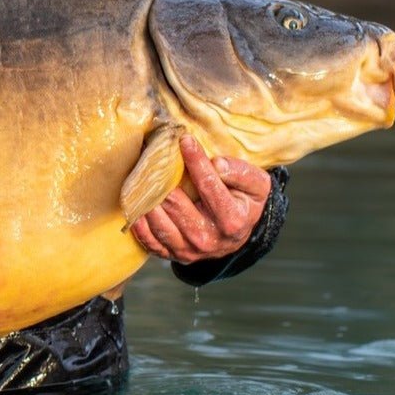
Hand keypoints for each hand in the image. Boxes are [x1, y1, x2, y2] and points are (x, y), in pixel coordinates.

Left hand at [129, 135, 269, 263]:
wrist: (238, 234)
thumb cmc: (245, 203)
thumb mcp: (257, 186)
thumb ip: (241, 173)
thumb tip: (217, 164)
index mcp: (232, 221)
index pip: (209, 186)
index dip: (196, 161)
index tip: (184, 139)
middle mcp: (208, 239)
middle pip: (175, 202)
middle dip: (163, 177)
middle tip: (154, 155)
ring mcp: (188, 250)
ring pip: (157, 220)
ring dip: (147, 197)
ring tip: (142, 176)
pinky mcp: (172, 255)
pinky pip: (147, 239)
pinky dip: (139, 220)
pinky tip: (137, 202)